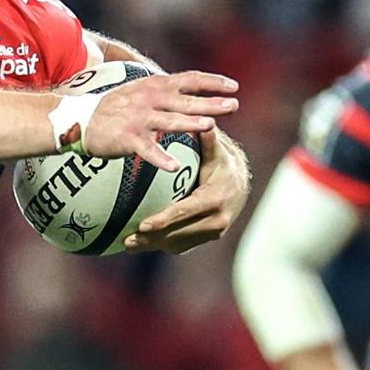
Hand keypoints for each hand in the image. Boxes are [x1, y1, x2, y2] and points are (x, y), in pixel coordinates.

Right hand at [81, 71, 238, 167]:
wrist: (79, 118)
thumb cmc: (113, 107)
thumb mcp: (140, 90)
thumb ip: (163, 90)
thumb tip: (187, 88)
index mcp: (155, 85)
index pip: (190, 79)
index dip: (213, 81)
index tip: (234, 86)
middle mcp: (150, 98)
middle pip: (186, 99)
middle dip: (211, 102)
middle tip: (234, 106)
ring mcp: (139, 118)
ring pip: (170, 120)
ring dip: (191, 122)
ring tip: (210, 125)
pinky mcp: (127, 137)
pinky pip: (147, 150)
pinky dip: (160, 159)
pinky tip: (174, 168)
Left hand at [126, 124, 251, 253]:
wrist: (241, 186)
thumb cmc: (224, 164)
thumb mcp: (218, 152)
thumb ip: (209, 141)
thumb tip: (205, 124)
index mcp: (215, 200)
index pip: (186, 211)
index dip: (164, 220)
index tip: (143, 225)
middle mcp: (216, 221)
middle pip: (179, 233)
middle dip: (152, 238)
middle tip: (127, 239)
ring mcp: (212, 233)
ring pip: (178, 243)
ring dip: (153, 245)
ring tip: (128, 244)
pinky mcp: (207, 238)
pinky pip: (182, 245)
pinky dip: (161, 244)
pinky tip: (140, 244)